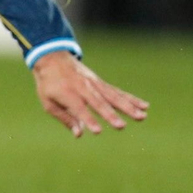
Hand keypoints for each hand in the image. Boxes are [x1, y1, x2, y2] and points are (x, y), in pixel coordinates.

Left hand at [31, 52, 148, 137]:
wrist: (52, 57)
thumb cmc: (48, 84)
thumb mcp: (48, 101)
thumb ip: (64, 118)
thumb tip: (79, 135)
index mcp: (67, 93)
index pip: (79, 108)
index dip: (88, 120)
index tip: (97, 131)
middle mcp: (83, 88)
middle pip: (98, 103)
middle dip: (110, 115)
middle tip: (121, 126)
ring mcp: (94, 84)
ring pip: (113, 96)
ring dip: (128, 107)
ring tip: (142, 117)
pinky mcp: (101, 83)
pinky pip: (117, 92)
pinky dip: (131, 99)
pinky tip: (145, 106)